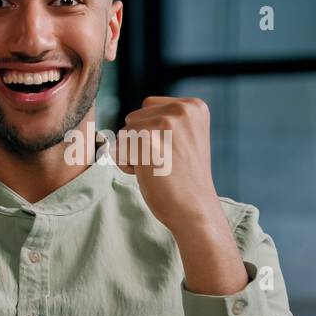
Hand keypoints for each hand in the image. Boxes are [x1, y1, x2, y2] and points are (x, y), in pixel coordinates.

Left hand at [116, 97, 246, 294]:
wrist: (195, 210)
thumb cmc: (186, 180)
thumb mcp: (183, 139)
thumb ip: (167, 121)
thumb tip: (129, 119)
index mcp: (194, 106)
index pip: (149, 106)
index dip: (152, 134)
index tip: (173, 153)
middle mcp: (182, 108)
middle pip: (134, 117)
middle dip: (140, 142)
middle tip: (165, 163)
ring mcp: (165, 122)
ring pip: (125, 133)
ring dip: (133, 154)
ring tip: (158, 169)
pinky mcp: (148, 139)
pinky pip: (119, 148)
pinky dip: (127, 165)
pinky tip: (149, 175)